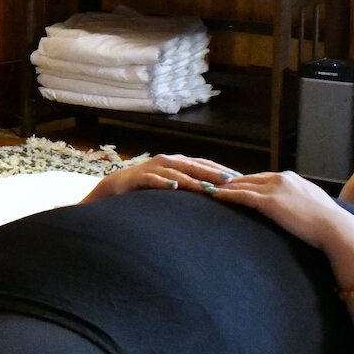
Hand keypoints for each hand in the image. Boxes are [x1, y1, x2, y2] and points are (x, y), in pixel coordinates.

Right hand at [82, 153, 240, 202]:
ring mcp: (152, 168)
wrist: (115, 188)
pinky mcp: (138, 177)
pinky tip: (174, 187)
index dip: (220, 169)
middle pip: (193, 165)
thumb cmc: (147, 187)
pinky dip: (164, 182)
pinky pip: (153, 179)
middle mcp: (166, 161)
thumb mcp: (171, 184)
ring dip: (193, 179)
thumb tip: (215, 192)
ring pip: (176, 172)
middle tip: (230, 180)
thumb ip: (189, 184)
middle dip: (212, 172)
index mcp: (176, 162)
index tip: (239, 178)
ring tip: (208, 187)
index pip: (203, 163)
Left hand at [209, 170, 352, 249]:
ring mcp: (274, 187)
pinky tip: (211, 195)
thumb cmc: (327, 223)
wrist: (335, 228)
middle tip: (207, 181)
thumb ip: (298, 201)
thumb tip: (294, 209)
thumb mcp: (311, 205)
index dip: (243, 181)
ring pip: (240, 184)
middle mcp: (280, 178)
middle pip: (246, 178)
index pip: (260, 177)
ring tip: (202, 185)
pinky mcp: (269, 201)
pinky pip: (241, 195)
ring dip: (220, 186)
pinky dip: (224, 195)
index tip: (227, 183)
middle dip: (226, 181)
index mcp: (290, 177)